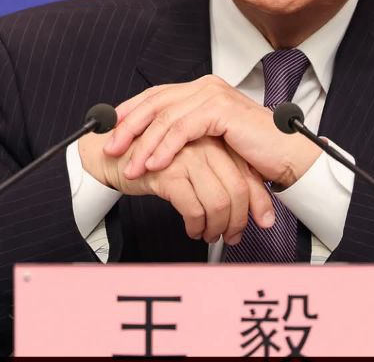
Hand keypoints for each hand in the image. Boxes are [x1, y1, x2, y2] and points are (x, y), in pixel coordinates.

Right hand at [79, 132, 274, 243]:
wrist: (110, 154)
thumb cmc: (152, 159)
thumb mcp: (193, 161)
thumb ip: (219, 173)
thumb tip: (249, 204)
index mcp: (215, 138)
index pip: (247, 172)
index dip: (258, 200)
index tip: (263, 221)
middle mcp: (205, 143)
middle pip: (237, 189)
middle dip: (239, 220)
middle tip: (233, 236)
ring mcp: (187, 155)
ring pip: (219, 201)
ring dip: (217, 227)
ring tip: (211, 235)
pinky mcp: (169, 171)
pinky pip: (194, 208)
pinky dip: (197, 226)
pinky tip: (193, 230)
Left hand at [104, 75, 319, 187]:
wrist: (286, 157)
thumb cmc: (253, 153)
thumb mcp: (211, 142)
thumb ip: (187, 136)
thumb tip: (151, 144)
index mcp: (202, 90)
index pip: (156, 96)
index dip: (129, 112)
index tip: (107, 130)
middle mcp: (206, 87)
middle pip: (155, 102)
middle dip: (128, 127)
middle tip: (109, 148)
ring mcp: (214, 95)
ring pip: (165, 118)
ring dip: (143, 144)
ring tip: (130, 167)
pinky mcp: (221, 110)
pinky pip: (183, 129)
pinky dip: (164, 148)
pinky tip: (153, 165)